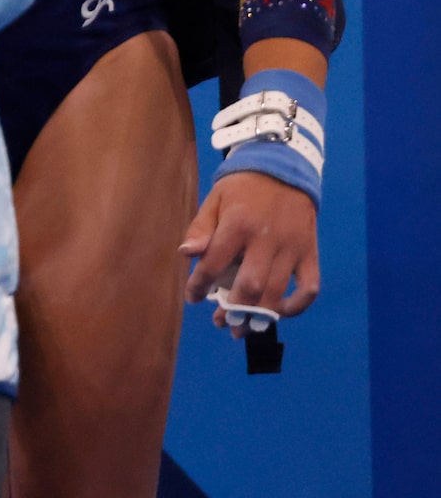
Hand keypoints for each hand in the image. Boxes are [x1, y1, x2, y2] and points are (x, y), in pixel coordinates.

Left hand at [181, 170, 320, 325]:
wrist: (283, 169)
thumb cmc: (242, 187)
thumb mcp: (215, 199)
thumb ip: (201, 228)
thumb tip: (186, 254)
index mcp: (237, 225)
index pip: (214, 263)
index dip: (199, 285)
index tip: (193, 298)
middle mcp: (266, 240)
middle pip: (250, 285)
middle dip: (233, 309)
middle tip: (221, 322)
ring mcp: (292, 248)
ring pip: (277, 291)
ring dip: (260, 315)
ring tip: (244, 327)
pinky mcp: (311, 253)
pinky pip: (309, 287)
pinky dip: (297, 306)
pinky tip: (280, 313)